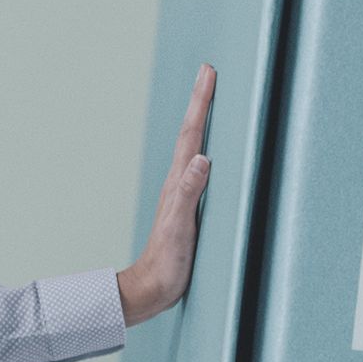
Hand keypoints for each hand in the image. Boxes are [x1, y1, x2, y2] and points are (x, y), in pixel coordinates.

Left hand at [113, 65, 216, 323]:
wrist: (151, 288)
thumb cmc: (166, 261)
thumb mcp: (179, 227)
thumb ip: (188, 193)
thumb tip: (202, 158)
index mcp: (178, 182)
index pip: (193, 134)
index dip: (201, 103)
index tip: (208, 73)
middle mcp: (179, 182)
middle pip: (192, 134)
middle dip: (202, 102)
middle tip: (209, 73)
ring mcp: (182, 194)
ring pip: (194, 148)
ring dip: (202, 122)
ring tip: (211, 101)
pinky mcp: (188, 208)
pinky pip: (199, 169)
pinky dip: (206, 150)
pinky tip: (211, 152)